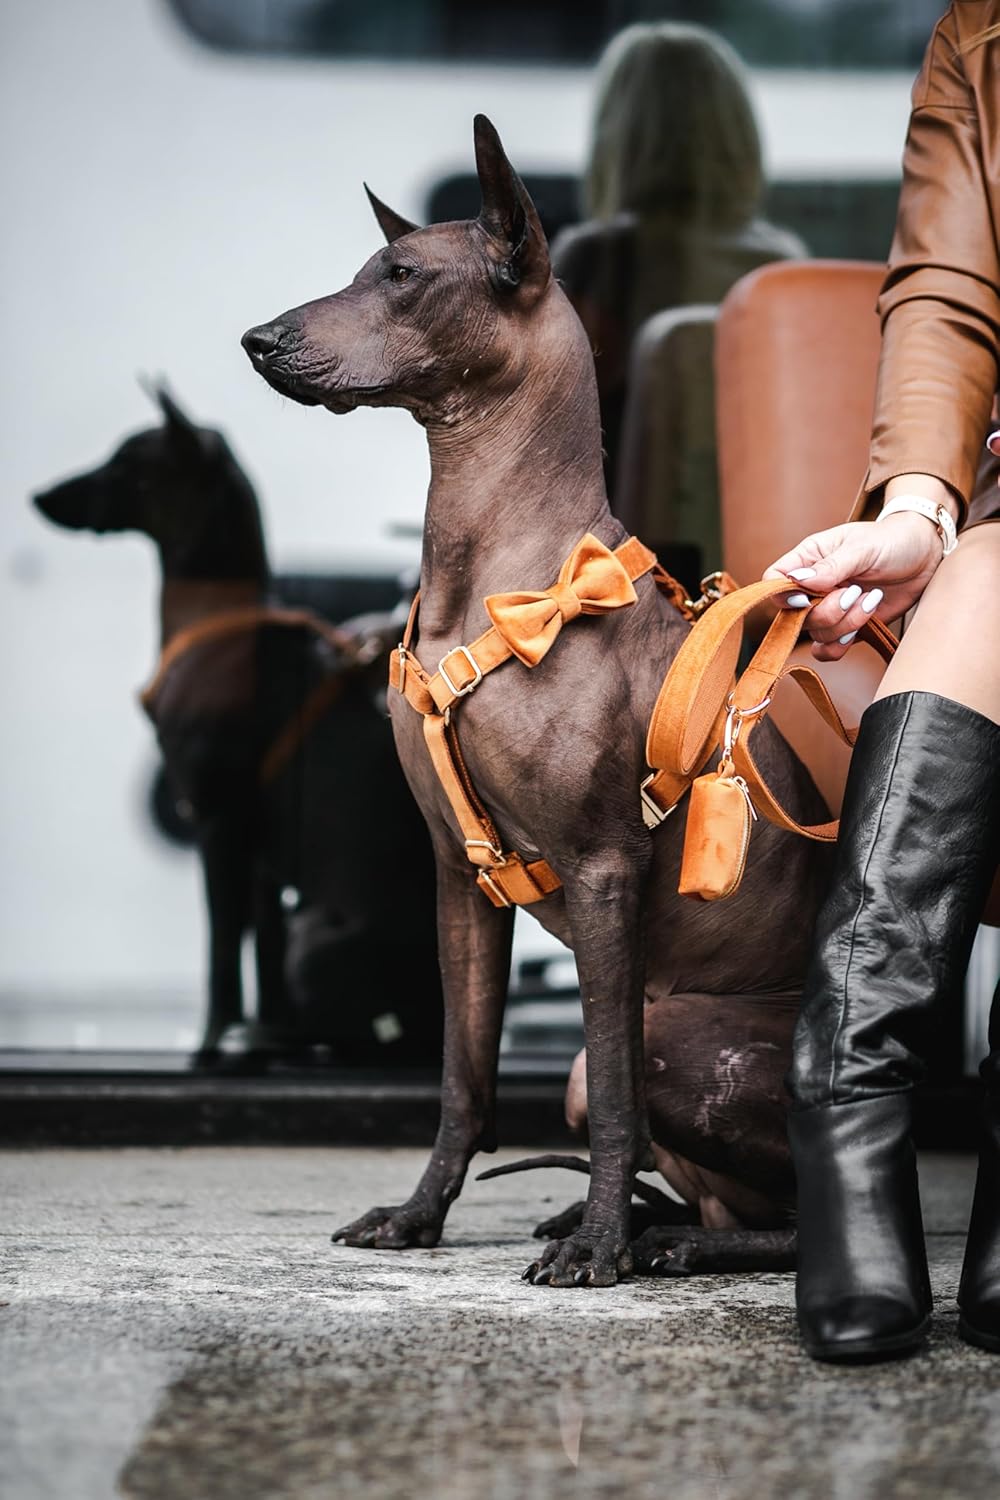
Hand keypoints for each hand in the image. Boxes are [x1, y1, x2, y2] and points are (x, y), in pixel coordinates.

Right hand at [763, 512, 944, 660]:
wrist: (926, 556)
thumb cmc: (893, 540)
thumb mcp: (863, 547)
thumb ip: (831, 566)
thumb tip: (797, 580)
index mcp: (809, 559)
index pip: (774, 580)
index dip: (783, 595)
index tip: (807, 597)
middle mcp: (814, 587)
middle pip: (794, 615)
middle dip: (827, 611)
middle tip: (855, 592)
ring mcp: (830, 609)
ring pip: (816, 635)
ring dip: (845, 624)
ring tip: (871, 599)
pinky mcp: (848, 627)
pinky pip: (829, 650)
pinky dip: (843, 645)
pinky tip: (864, 625)